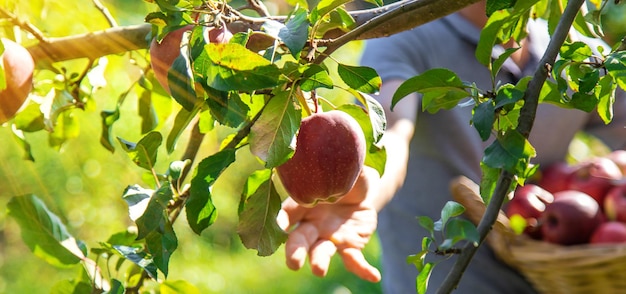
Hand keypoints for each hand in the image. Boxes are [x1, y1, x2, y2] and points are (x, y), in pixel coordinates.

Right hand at [277, 166, 381, 281]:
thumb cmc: (345, 173)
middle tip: (292, 264)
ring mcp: (330, 238)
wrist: (362, 190)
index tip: (279, 225)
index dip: (281, 220)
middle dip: (294, 252)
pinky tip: (374, 276)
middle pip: (299, 240)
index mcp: (303, 203)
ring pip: (321, 252)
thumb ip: (337, 157)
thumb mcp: (343, 163)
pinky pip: (354, 260)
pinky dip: (362, 270)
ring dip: (319, 262)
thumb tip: (332, 134)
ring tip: (318, 271)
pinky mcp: (349, 247)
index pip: (287, 213)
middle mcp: (312, 225)